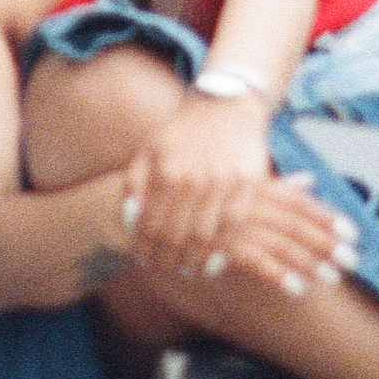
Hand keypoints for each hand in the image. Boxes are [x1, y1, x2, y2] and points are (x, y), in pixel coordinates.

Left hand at [122, 90, 275, 273]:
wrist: (225, 108)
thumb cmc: (182, 132)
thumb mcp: (149, 149)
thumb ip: (136, 182)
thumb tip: (130, 218)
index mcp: (166, 171)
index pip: (151, 221)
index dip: (144, 246)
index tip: (140, 259)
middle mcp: (194, 179)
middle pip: (177, 234)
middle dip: (167, 258)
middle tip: (162, 270)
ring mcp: (224, 182)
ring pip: (206, 235)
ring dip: (193, 259)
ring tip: (184, 271)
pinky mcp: (249, 184)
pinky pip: (234, 226)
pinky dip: (223, 249)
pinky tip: (212, 263)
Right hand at [152, 172, 353, 297]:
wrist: (139, 199)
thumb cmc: (189, 187)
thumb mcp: (232, 177)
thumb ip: (274, 183)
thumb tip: (310, 180)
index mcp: (250, 182)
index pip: (296, 199)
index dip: (325, 216)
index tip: (354, 233)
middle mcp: (242, 198)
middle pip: (294, 222)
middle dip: (326, 243)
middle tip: (355, 261)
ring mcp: (229, 219)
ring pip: (279, 241)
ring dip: (309, 261)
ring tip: (335, 278)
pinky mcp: (216, 241)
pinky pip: (252, 259)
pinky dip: (276, 274)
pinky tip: (296, 289)